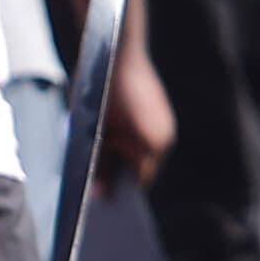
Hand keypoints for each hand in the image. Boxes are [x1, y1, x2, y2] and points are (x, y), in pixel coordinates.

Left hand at [96, 46, 174, 193]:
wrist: (114, 49)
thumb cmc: (101, 91)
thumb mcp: (95, 134)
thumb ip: (100, 166)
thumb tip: (100, 197)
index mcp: (152, 145)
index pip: (140, 182)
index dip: (123, 196)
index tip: (107, 211)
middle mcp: (163, 138)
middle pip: (143, 170)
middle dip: (123, 180)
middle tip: (100, 197)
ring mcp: (164, 125)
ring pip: (144, 154)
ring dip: (126, 161)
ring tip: (102, 174)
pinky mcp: (158, 114)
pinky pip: (145, 138)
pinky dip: (131, 145)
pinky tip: (112, 146)